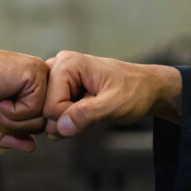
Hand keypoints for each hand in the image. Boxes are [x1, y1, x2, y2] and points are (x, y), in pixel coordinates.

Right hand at [0, 46, 48, 151]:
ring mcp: (40, 74)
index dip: (13, 126)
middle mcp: (39, 79)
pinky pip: (33, 110)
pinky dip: (10, 110)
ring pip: (39, 119)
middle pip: (41, 123)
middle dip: (12, 125)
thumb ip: (10, 136)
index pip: (38, 122)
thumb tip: (32, 147)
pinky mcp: (36, 73)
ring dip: (10, 119)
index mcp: (30, 88)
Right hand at [44, 51, 181, 138]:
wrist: (147, 88)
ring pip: (46, 114)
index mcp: (68, 63)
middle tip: (92, 110)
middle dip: (65, 120)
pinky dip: (67, 119)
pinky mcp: (61, 87)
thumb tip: (61, 127)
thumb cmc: (136, 91)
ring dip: (66, 121)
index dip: (69, 117)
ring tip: (90, 109)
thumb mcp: (116, 104)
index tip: (93, 109)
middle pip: (43, 110)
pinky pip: (51, 113)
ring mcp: (58, 77)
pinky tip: (84, 110)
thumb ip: (89, 114)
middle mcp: (58, 66)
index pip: (49, 106)